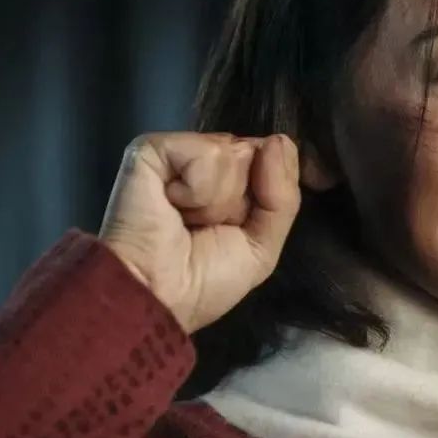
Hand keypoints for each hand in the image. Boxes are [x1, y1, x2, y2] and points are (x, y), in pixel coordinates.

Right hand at [98, 132, 300, 334]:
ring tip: (186, 220)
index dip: (270, 191)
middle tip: (207, 227)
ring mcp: (179, 151)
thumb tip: (279, 140)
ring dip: (218, 201)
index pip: (272, 157)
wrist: (158, 297)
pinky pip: (207, 153)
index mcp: (230, 179)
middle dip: (241, 201)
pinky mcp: (153, 148)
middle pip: (255, 153)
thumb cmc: (204, 281)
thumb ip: (283, 195)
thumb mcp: (262, 245)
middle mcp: (205, 159)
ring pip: (234, 153)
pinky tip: (172, 206)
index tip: (239, 226)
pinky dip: (198, 190)